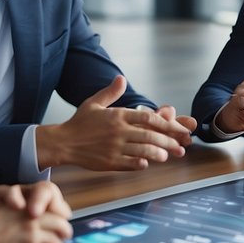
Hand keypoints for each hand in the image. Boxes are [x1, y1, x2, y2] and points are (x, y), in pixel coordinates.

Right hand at [0, 181, 72, 242]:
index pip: (56, 202)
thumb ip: (18, 194)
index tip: (60, 216)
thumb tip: (35, 202)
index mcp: (26, 198)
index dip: (60, 211)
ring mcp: (32, 231)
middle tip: (64, 234)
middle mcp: (32, 214)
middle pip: (61, 223)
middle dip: (64, 230)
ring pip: (58, 239)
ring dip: (56, 242)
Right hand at [35, 75, 191, 170]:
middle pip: (150, 136)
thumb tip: (121, 78)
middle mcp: (118, 131)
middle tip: (180, 146)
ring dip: (158, 154)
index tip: (178, 128)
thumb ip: (110, 92)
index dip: (166, 123)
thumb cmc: (80, 122)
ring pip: (143, 151)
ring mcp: (114, 147)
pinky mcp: (109, 162)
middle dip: (168, 141)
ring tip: (167, 156)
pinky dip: (140, 164)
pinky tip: (147, 164)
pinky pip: (129, 164)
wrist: (63, 142)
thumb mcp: (94, 103)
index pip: (148, 117)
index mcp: (117, 115)